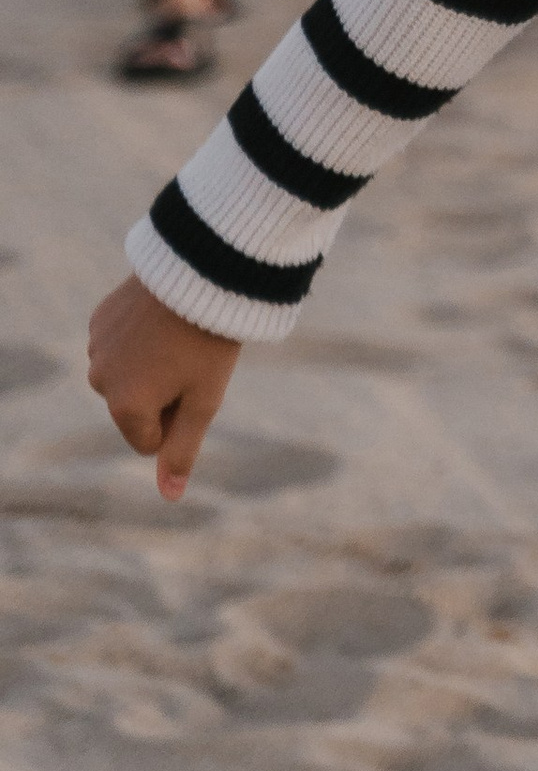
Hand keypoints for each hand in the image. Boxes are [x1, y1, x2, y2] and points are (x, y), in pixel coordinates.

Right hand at [87, 276, 240, 499]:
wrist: (201, 274)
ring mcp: (95, 348)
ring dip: (149, 366)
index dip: (179, 419)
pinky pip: (119, 345)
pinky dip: (139, 339)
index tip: (197, 386)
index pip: (149, 441)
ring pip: (127, 376)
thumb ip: (182, 451)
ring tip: (177, 336)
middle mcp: (99, 381)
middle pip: (136, 409)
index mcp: (125, 407)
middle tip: (190, 359)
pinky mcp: (98, 319)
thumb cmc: (209, 343)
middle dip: (161, 394)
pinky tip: (160, 318)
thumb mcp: (203, 402)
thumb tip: (170, 497)